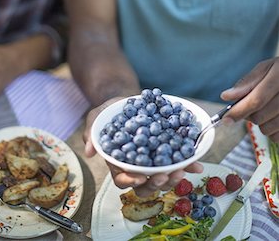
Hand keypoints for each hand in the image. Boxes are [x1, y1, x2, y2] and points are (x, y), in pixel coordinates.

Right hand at [83, 99, 203, 196]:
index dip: (131, 181)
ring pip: (162, 178)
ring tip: (182, 170)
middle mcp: (136, 166)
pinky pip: (177, 163)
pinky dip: (187, 165)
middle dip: (156, 183)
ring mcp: (152, 161)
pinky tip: (197, 164)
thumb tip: (88, 151)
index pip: (122, 179)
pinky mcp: (166, 153)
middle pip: (145, 185)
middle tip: (164, 175)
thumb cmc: (110, 111)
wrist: (128, 100)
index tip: (140, 178)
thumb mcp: (97, 117)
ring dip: (173, 177)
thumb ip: (91, 131)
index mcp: (118, 162)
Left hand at [221, 57, 278, 141]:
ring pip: (267, 130)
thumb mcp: (267, 68)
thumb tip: (226, 97)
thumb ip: (247, 82)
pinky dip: (272, 131)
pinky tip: (275, 118)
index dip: (238, 111)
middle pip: (260, 117)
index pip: (256, 100)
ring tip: (268, 108)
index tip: (226, 119)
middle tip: (251, 105)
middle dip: (249, 115)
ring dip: (261, 123)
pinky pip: (277, 137)